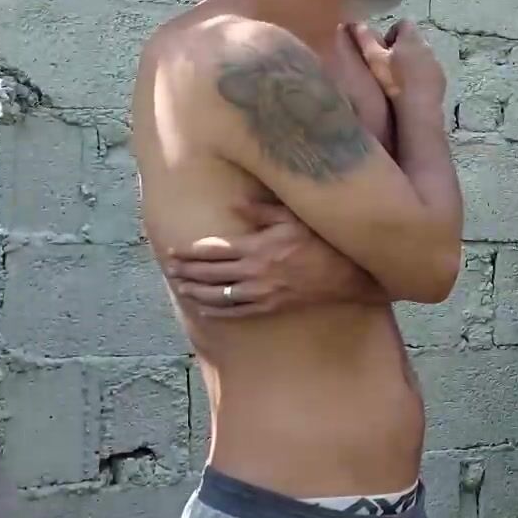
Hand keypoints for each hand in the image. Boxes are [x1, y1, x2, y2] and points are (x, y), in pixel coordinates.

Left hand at [166, 201, 376, 317]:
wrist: (347, 274)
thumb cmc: (322, 241)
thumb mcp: (293, 217)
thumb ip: (263, 211)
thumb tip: (236, 204)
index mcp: (257, 247)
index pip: (213, 250)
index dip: (189, 251)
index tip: (173, 250)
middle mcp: (255, 272)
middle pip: (210, 273)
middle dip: (186, 271)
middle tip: (169, 269)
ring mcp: (262, 292)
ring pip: (218, 295)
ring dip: (196, 292)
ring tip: (181, 287)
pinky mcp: (272, 306)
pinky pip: (237, 312)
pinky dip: (217, 311)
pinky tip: (205, 309)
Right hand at [350, 20, 444, 108]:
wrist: (417, 108)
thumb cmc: (393, 81)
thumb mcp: (373, 59)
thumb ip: (365, 39)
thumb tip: (357, 24)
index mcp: (411, 37)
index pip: (403, 23)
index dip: (391, 33)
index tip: (382, 49)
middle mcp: (427, 46)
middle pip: (413, 39)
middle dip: (401, 48)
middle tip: (388, 64)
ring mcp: (436, 63)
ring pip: (422, 55)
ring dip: (411, 62)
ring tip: (398, 79)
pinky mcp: (441, 79)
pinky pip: (429, 70)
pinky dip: (421, 75)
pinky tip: (411, 89)